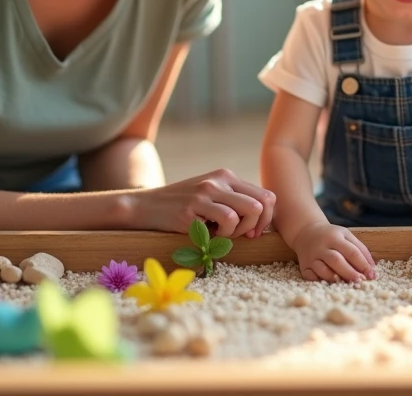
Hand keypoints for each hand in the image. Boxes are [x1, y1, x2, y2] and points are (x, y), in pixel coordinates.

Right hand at [131, 168, 274, 238]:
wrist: (145, 206)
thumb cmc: (181, 207)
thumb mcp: (211, 198)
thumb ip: (234, 204)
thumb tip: (262, 224)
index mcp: (227, 176)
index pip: (267, 196)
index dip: (266, 218)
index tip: (252, 233)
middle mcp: (220, 179)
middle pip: (262, 204)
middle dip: (254, 226)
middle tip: (236, 235)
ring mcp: (207, 191)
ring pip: (249, 211)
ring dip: (238, 231)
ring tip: (219, 234)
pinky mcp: (194, 205)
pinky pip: (227, 220)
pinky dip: (222, 234)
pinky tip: (206, 234)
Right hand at [290, 222, 376, 282]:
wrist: (306, 232)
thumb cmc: (331, 236)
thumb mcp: (346, 235)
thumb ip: (360, 249)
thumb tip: (372, 268)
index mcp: (335, 237)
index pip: (351, 252)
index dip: (363, 264)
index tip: (372, 275)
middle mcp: (322, 247)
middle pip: (336, 260)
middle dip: (349, 272)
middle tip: (360, 282)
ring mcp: (312, 257)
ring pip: (322, 269)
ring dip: (334, 278)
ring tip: (344, 284)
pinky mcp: (304, 266)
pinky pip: (309, 276)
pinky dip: (318, 281)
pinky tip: (327, 284)